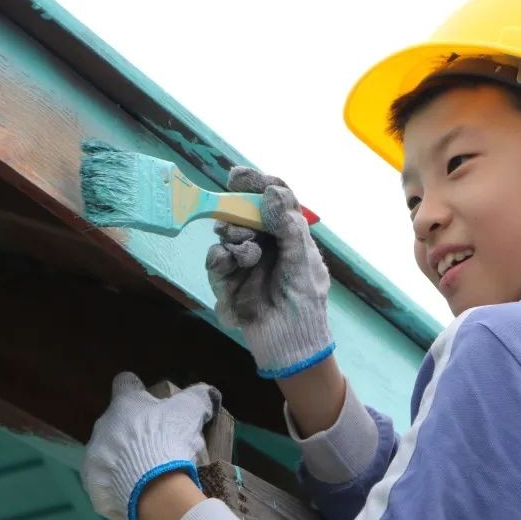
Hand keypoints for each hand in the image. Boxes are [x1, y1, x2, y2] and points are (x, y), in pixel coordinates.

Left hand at [81, 371, 220, 519]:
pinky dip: (119, 484)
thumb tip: (206, 392)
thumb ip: (198, 397)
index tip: (147, 397)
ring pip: (108, 451)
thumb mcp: (190, 410)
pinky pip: (106, 481)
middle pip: (117, 421)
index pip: (125, 383)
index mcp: (124, 403)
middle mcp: (103, 425)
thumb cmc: (168, 438)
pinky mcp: (93, 483)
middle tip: (157, 443)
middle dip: (134, 429)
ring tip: (147, 471)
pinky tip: (137, 490)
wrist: (151, 485)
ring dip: (124, 457)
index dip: (136, 388)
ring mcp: (94, 455)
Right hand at [205, 167, 333, 378]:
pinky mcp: (227, 281)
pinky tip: (229, 261)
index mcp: (287, 235)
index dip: (257, 185)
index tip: (239, 176)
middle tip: (235, 213)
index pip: (271, 201)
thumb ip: (288, 227)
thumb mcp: (302, 261)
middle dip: (237, 209)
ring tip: (246, 249)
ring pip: (227, 234)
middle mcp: (265, 243)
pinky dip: (220, 257)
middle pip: (244, 213)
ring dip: (233, 235)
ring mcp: (244, 262)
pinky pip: (215, 260)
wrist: (290, 343)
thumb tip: (272, 191)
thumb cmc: (305, 303)